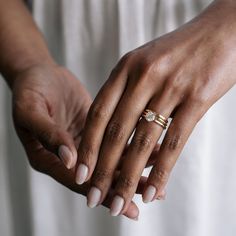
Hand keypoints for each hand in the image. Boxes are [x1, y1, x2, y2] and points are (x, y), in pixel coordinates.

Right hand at [12, 64, 141, 219]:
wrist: (39, 74)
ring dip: (133, 167)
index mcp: (49, 158)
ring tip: (158, 174)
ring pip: (110, 160)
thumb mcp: (31, 111)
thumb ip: (49, 135)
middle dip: (124, 185)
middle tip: (150, 192)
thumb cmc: (29, 91)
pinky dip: (132, 146)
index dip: (101, 191)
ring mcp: (84, 143)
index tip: (124, 202)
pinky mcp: (96, 129)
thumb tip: (69, 160)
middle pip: (98, 176)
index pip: (78, 180)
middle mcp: (69, 155)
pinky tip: (152, 148)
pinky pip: (115, 142)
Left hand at [76, 0, 235, 215]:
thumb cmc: (180, 51)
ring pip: (141, 143)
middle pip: (115, 133)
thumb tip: (115, 128)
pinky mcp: (196, 99)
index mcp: (126, 68)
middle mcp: (143, 77)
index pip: (98, 114)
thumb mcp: (144, 63)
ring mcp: (170, 87)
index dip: (87, 146)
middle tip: (92, 197)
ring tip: (117, 203)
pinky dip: (160, 172)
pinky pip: (173, 143)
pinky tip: (152, 193)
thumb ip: (127, 91)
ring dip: (127, 178)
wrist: (220, 32)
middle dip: (101, 170)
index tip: (79, 173)